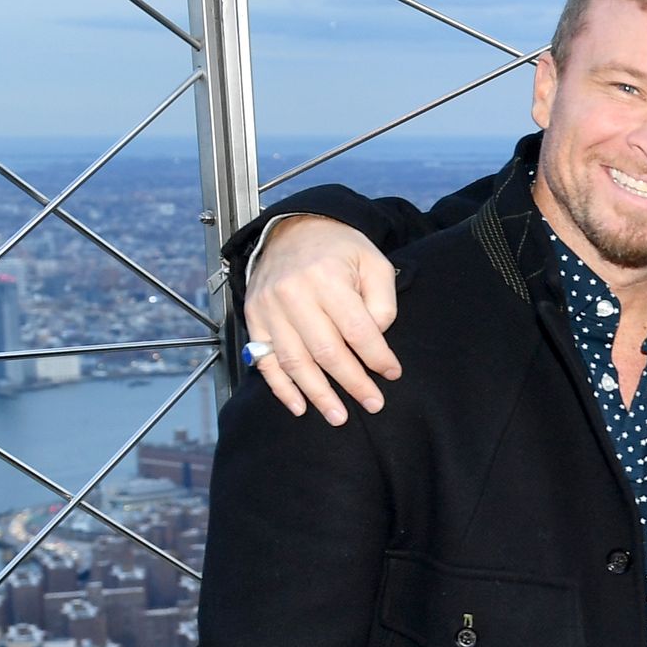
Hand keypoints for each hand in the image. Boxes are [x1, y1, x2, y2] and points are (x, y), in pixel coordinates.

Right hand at [244, 214, 401, 422]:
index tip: (392, 374)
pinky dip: (281, 387)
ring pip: (294, 361)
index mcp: (326, 277)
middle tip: (373, 404)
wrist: (293, 229)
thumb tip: (376, 340)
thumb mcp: (374, 262)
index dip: (377, 357)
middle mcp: (293, 293)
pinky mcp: (254, 318)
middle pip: (326, 350)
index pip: (357, 329)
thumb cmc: (339, 249)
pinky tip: (299, 406)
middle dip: (352, 383)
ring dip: (317, 394)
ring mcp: (268, 307)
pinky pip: (264, 361)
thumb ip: (382, 301)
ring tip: (339, 417)